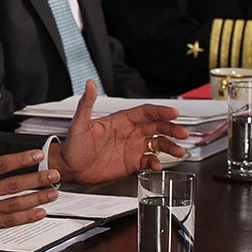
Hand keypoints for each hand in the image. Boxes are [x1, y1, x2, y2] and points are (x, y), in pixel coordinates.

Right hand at [0, 111, 61, 241]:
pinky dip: (25, 217)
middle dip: (36, 179)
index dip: (20, 159)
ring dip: (36, 198)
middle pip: (12, 185)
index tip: (36, 154)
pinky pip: (7, 221)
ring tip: (53, 193)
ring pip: (14, 204)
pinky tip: (39, 213)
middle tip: (54, 174)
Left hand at [52, 80, 188, 183]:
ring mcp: (131, 148)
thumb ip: (86, 104)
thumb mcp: (79, 124)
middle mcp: (129, 132)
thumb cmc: (72, 145)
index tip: (174, 112)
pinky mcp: (131, 163)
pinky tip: (158, 166)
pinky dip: (156, 163)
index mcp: (120, 121)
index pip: (145, 112)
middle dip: (172, 129)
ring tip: (179, 151)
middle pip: (157, 127)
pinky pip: (149, 161)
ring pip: (157, 144)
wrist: (69, 167)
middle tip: (183, 134)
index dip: (160, 111)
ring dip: (169, 147)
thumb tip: (89, 83)